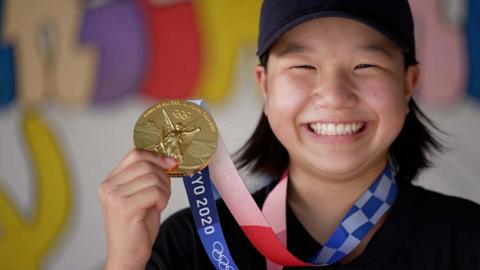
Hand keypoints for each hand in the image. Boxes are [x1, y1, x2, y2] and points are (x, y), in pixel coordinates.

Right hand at [99, 149, 176, 269]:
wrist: (128, 255)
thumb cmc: (136, 227)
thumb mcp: (140, 196)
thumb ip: (146, 177)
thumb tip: (167, 160)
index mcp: (110, 181)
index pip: (135, 154)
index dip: (156, 156)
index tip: (170, 163)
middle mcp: (109, 187)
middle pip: (146, 164)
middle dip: (163, 176)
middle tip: (163, 193)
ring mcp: (115, 196)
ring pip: (153, 178)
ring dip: (164, 190)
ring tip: (159, 203)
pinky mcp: (125, 207)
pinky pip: (155, 191)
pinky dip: (163, 199)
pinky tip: (157, 208)